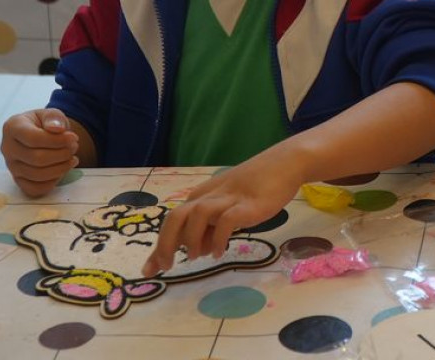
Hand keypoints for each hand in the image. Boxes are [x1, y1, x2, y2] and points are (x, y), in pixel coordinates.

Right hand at [1, 109, 79, 196]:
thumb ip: (54, 118)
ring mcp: (11, 166)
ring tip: (72, 157)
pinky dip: (53, 182)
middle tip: (74, 147)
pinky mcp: (18, 180)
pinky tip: (62, 170)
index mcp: (12, 127)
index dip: (57, 141)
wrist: (42, 134)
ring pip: (37, 175)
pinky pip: (35, 189)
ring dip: (61, 168)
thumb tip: (57, 129)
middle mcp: (7, 148)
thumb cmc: (45, 123)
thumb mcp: (51, 113)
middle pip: (36, 158)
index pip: (33, 139)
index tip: (73, 137)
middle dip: (62, 154)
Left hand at [142, 141, 304, 275]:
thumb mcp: (226, 206)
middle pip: (176, 217)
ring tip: (195, 257)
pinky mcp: (247, 205)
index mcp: (202, 197)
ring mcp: (228, 199)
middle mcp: (210, 197)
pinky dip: (218, 238)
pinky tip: (218, 252)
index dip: (159, 246)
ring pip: (197, 215)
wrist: (284, 164)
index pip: (172, 221)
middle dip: (165, 244)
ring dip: (190, 239)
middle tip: (165, 267)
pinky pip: (226, 221)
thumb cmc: (255, 186)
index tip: (150, 270)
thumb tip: (195, 249)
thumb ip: (210, 225)